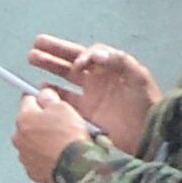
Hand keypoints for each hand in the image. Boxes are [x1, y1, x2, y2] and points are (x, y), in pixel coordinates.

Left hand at [8, 90, 84, 182]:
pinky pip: (37, 160)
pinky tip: (58, 155)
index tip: (46, 101)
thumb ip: (49, 98)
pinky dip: (45, 157)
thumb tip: (44, 94)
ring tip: (60, 142)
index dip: (40, 99)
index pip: (27, 100)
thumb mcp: (62, 107)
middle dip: (41, 122)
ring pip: (32, 143)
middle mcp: (19, 137)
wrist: (76, 165)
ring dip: (42, 141)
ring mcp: (24, 156)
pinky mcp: (33, 171)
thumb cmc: (69, 136)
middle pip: (28, 123)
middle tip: (59, 124)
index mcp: (24, 118)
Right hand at [33, 39, 155, 149]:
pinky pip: (65, 101)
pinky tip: (41, 88)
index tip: (76, 65)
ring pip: (65, 78)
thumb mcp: (139, 78)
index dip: (80, 55)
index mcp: (110, 69)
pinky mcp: (85, 115)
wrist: (149, 138)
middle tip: (35, 45)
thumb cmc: (147, 106)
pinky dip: (52, 94)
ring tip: (32, 58)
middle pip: (72, 62)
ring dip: (49, 67)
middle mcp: (99, 80)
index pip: (88, 55)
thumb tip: (94, 54)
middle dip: (54, 52)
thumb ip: (119, 61)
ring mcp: (91, 98)